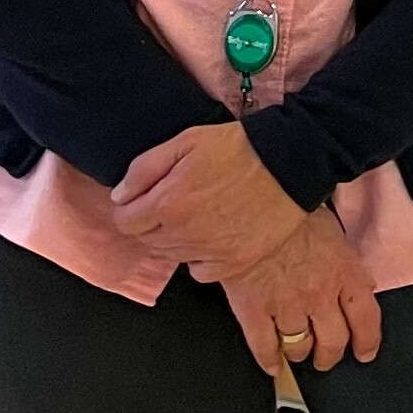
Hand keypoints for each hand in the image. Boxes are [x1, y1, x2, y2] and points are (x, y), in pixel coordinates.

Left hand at [113, 123, 313, 282]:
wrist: (292, 163)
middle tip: (177, 204)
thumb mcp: (186, 141)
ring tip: (198, 217)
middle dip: (154, 224)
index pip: (125, 222)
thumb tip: (120, 197)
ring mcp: (210, 252)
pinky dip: (200, 258)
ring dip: (177, 239)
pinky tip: (213, 237)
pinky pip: (199, 271)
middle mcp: (184, 233)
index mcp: (167, 203)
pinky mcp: (234, 263)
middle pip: (148, 241)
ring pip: (172, 256)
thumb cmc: (238, 147)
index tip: (148, 199)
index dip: (132, 209)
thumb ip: (144, 168)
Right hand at [219, 210, 385, 375]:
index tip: (364, 352)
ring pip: (299, 345)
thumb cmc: (291, 210)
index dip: (367, 341)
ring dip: (300, 353)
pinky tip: (272, 365)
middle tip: (326, 358)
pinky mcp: (254, 311)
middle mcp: (320, 296)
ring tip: (298, 354)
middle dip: (331, 355)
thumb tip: (356, 278)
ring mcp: (286, 307)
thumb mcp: (333, 230)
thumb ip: (343, 259)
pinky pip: (264, 345)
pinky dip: (268, 359)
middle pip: (333, 341)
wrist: (251, 212)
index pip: (365, 318)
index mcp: (344, 273)